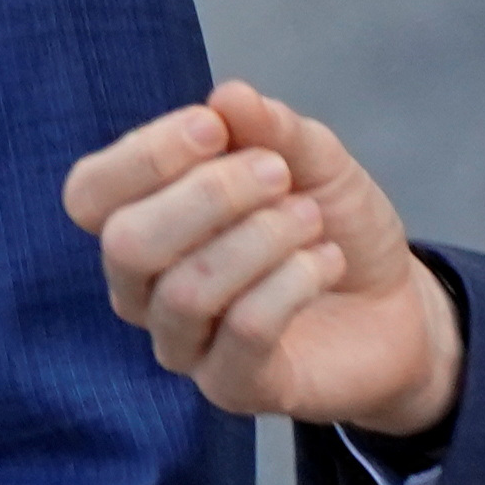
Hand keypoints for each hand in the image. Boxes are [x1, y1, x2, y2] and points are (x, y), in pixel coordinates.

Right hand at [63, 80, 459, 433]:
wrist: (394, 304)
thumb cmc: (329, 225)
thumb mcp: (313, 159)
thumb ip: (271, 128)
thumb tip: (227, 97)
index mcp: (142, 221)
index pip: (91, 193)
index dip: (144, 155)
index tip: (215, 127)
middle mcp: (144, 289)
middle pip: (126, 244)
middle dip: (208, 195)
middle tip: (278, 174)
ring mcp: (184, 345)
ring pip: (186, 292)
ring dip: (260, 239)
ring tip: (310, 219)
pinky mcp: (233, 387)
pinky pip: (242, 333)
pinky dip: (292, 283)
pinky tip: (325, 261)